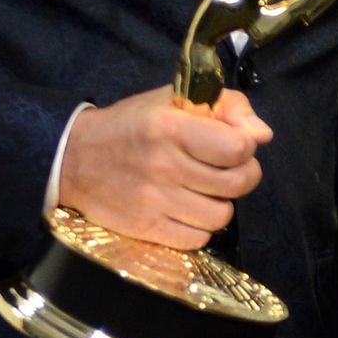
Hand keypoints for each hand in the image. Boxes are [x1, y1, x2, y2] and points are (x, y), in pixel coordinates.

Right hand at [57, 86, 271, 247]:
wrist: (74, 158)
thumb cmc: (133, 125)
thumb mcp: (174, 99)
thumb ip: (225, 107)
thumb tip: (263, 134)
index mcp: (171, 127)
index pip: (237, 147)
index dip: (246, 147)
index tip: (235, 144)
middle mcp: (164, 165)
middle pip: (237, 184)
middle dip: (243, 175)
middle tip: (228, 169)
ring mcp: (154, 201)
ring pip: (221, 215)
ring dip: (220, 203)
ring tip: (204, 190)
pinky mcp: (146, 229)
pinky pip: (198, 239)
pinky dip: (200, 226)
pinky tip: (187, 209)